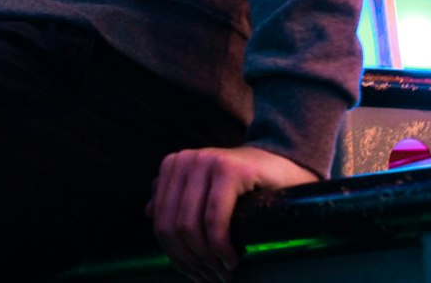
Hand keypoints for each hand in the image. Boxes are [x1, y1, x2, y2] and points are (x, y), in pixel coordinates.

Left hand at [147, 144, 316, 281]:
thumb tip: (147, 211)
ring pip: (189, 226)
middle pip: (172, 226)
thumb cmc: (243, 187)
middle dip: (192, 262)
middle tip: (213, 279)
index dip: (176, 256)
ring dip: (207, 260)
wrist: (283, 169)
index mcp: (173, 165)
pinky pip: (214, 219)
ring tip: (224, 273)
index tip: (196, 275)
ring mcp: (205, 161)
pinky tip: (232, 259)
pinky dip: (221, 247)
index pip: (161, 222)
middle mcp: (185, 160)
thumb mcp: (206, 192)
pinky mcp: (228, 168)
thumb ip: (177, 198)